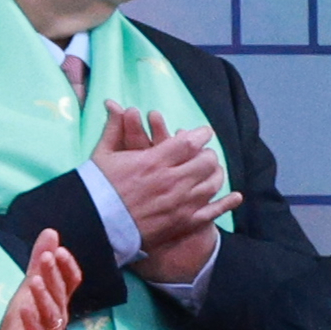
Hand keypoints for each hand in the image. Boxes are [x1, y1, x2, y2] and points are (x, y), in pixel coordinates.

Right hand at [94, 105, 231, 276]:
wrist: (95, 225)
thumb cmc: (96, 188)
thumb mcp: (102, 155)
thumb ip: (114, 129)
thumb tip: (113, 104)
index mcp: (153, 161)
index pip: (188, 143)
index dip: (200, 135)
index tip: (205, 132)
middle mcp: (172, 181)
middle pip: (205, 162)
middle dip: (208, 155)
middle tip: (207, 153)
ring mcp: (181, 204)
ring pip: (212, 184)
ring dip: (216, 174)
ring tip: (214, 170)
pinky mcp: (184, 223)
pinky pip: (213, 212)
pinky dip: (226, 203)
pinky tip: (235, 196)